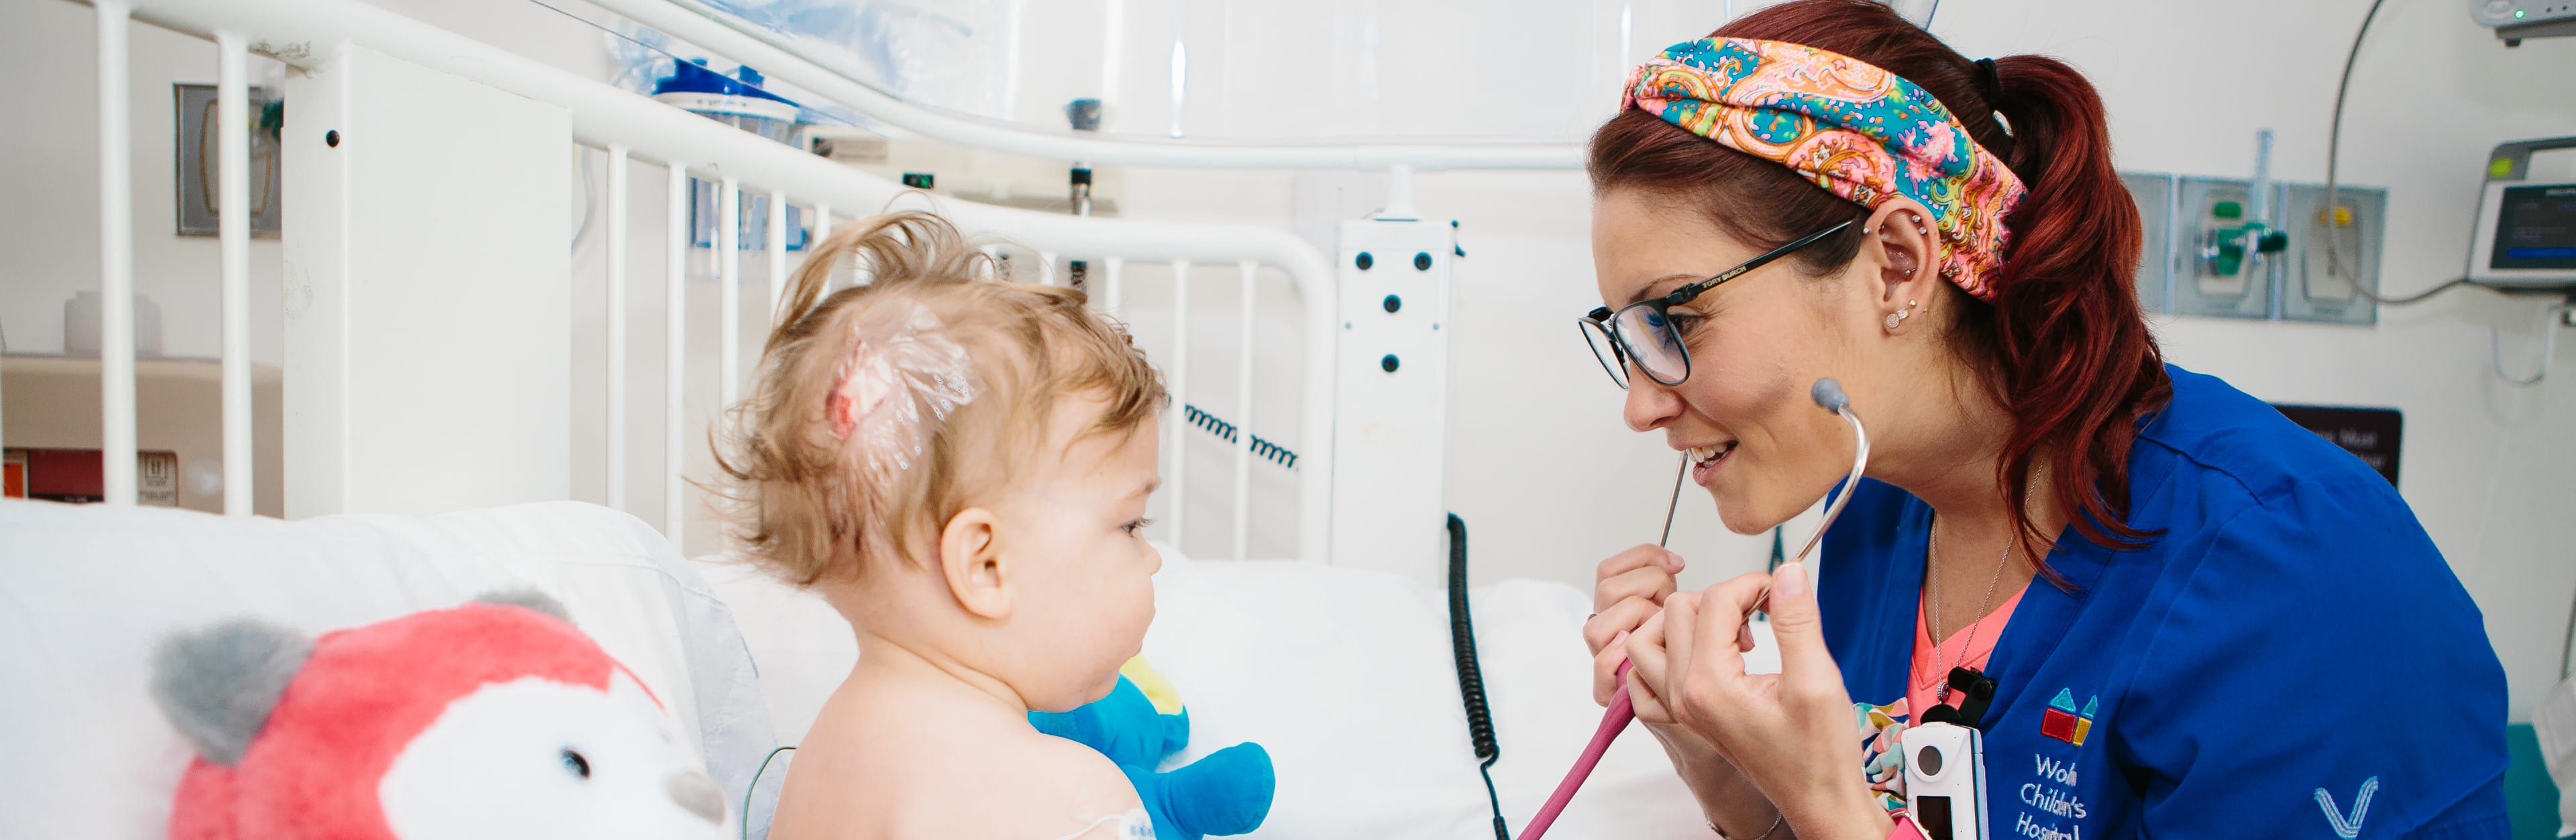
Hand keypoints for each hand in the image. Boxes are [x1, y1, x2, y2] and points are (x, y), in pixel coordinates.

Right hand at [1585, 544, 1682, 707]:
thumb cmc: (1693, 658)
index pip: (1609, 570)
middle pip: (1606, 590)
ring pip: (1597, 627)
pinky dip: (1619, 659)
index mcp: (1619, 610)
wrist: (1700, 706)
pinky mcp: (1607, 692)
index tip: (1678, 565)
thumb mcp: (1684, 613)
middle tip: (1675, 604)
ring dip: (1636, 624)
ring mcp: (1604, 660)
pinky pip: (1602, 667)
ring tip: (1666, 633)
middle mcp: (1608, 632)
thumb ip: (1671, 589)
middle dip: (1648, 589)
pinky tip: (1645, 658)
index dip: (1643, 558)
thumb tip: (1675, 563)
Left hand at [1629, 563, 1891, 839]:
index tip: (1782, 590)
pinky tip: (1719, 650)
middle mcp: (1683, 695)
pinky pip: (1651, 667)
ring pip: (1652, 637)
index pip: (1714, 602)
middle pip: (1676, 610)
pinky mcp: (1684, 713)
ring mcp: (1679, 706)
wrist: (1817, 800)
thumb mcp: (1818, 681)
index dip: (1751, 583)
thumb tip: (1787, 572)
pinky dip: (1674, 646)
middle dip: (1720, 597)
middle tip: (1762, 611)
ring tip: (1735, 631)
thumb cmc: (1819, 754)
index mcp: (1710, 685)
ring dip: (1689, 620)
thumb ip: (1797, 621)